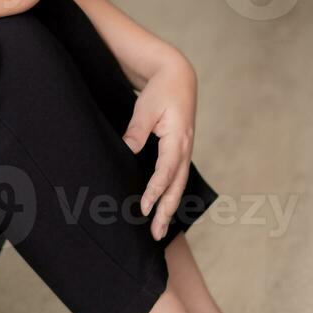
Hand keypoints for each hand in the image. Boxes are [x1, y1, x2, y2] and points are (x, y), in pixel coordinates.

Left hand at [122, 49, 197, 240]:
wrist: (179, 77)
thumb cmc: (161, 91)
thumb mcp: (146, 108)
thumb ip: (137, 130)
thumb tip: (127, 150)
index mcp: (178, 139)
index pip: (166, 172)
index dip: (155, 191)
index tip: (144, 209)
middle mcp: (185, 148)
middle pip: (177, 186)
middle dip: (166, 211)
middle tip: (157, 235)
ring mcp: (185, 151)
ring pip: (178, 185)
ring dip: (169, 207)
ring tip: (160, 230)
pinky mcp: (180, 150)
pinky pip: (176, 177)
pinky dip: (170, 194)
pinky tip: (161, 207)